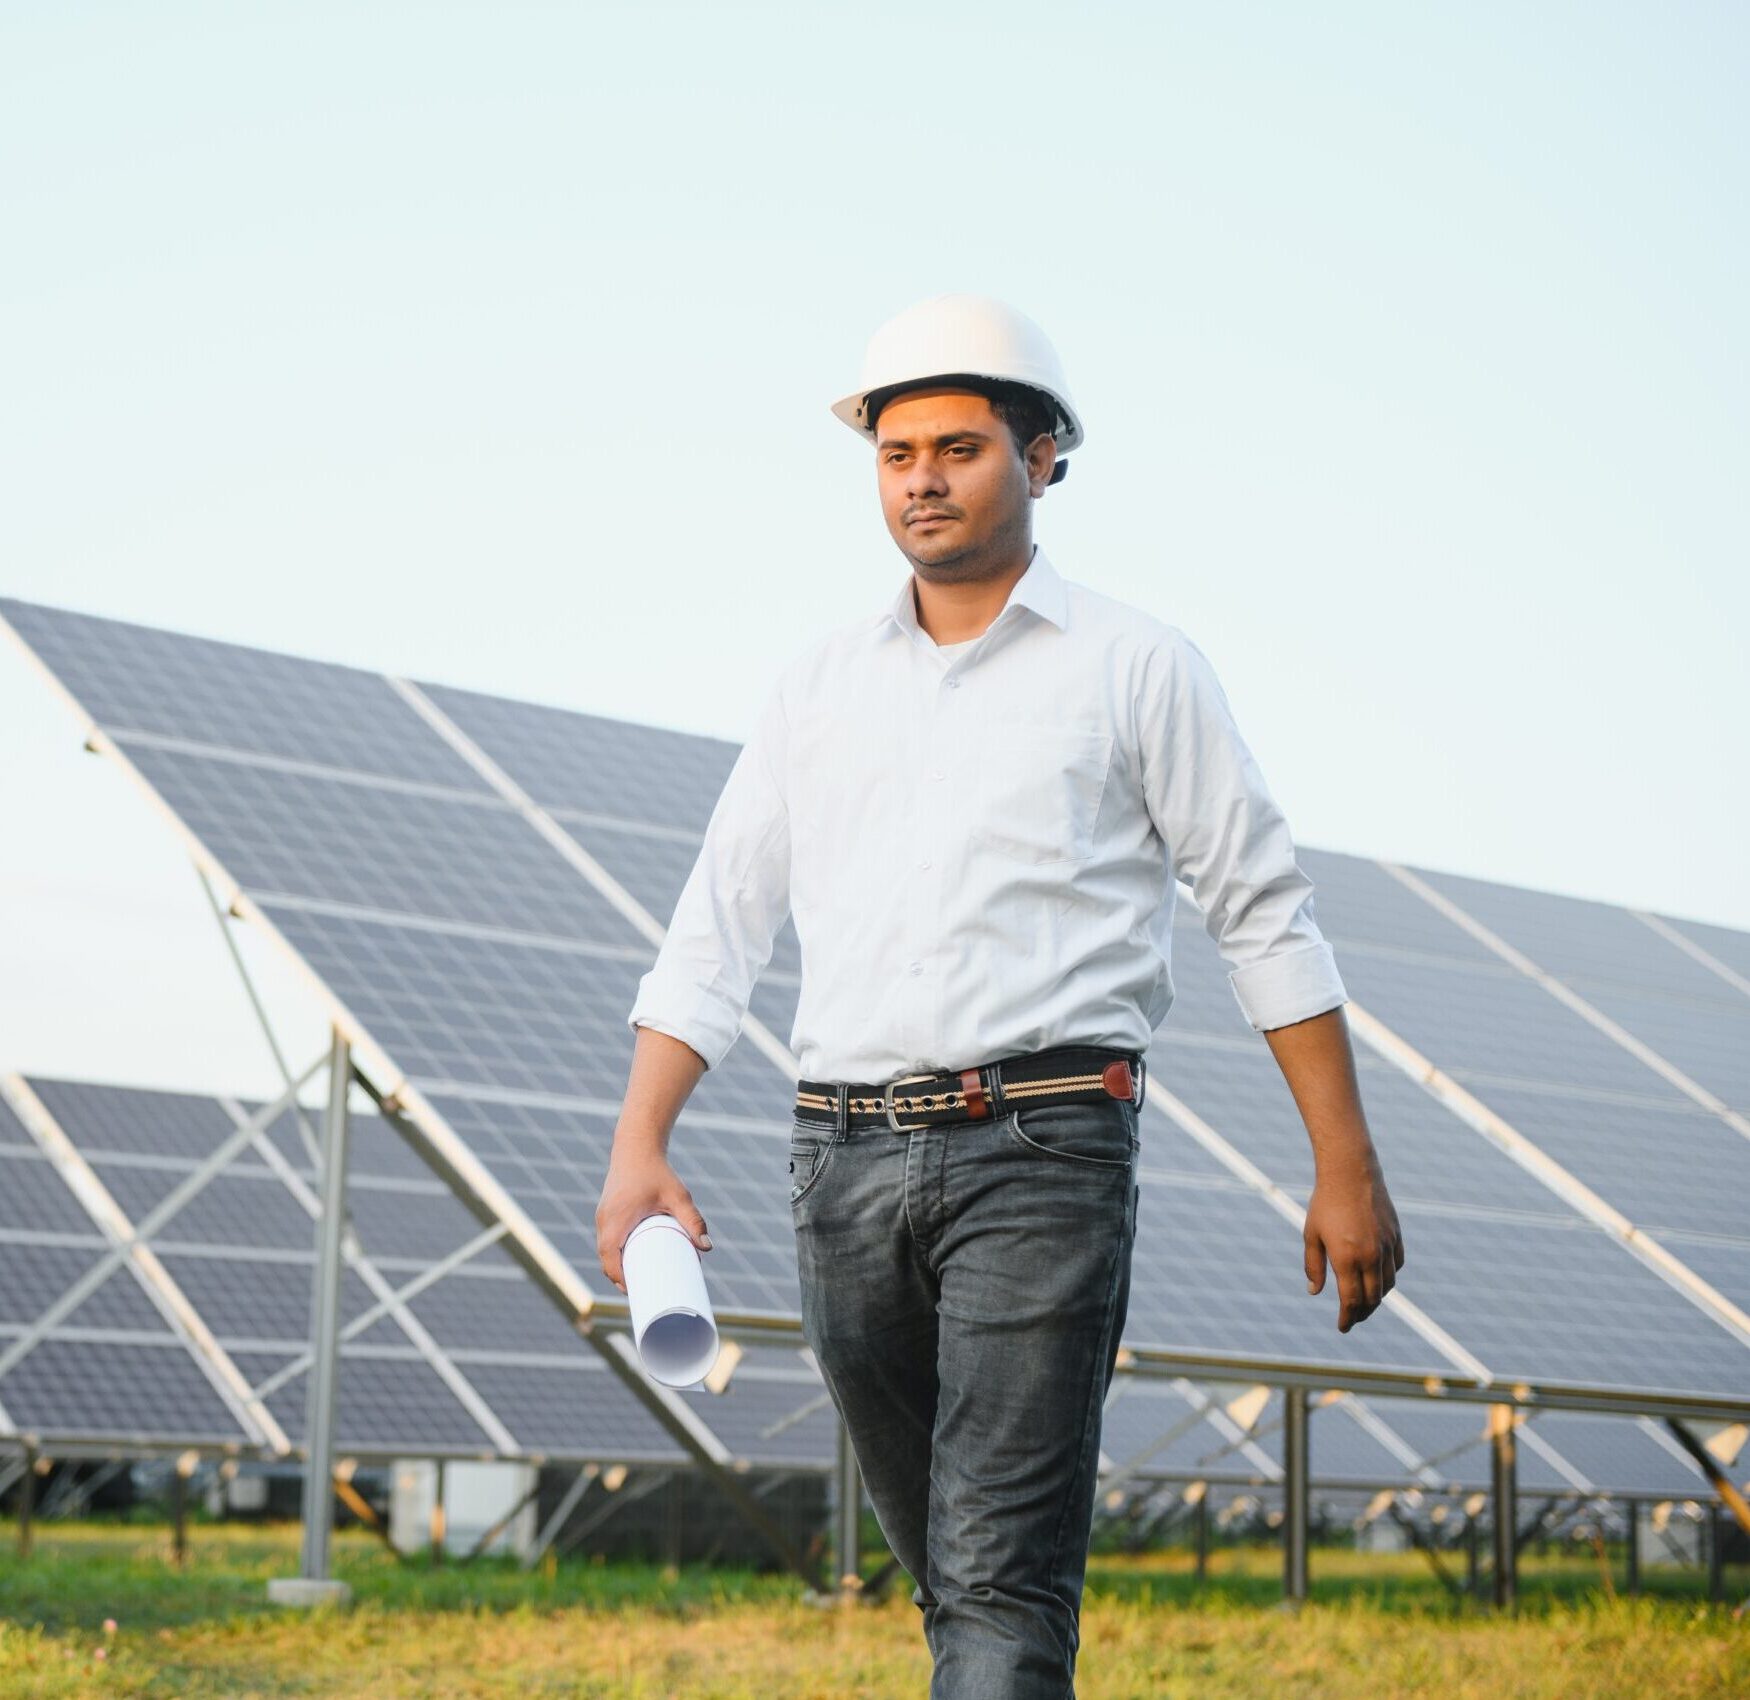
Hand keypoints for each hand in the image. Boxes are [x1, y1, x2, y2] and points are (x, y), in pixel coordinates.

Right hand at [594, 1150, 711, 1294]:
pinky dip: (614, 1253)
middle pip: (606, 1259)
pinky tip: (628, 1261)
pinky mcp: (606, 1212)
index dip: (620, 1279)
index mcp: (616, 1220)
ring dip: (617, 1265)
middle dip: (620, 1278)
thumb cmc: (657, 1171)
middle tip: (642, 1293)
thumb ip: (693, 1220)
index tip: (635, 1292)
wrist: (637, 1145)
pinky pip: (606, 1239)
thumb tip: (707, 1247)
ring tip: (638, 1281)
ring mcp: (603, 1216)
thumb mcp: (677, 1196)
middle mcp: (604, 1220)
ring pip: (605, 1249)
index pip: (610, 1259)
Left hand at [1303, 1156, 1404, 1332]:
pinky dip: (1389, 1279)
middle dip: (1361, 1313)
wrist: (1351, 1173)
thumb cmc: (1325, 1203)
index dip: (1348, 1318)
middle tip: (1353, 1319)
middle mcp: (1371, 1256)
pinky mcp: (1396, 1236)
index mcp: (1347, 1258)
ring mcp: (1387, 1246)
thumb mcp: (1311, 1235)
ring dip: (1377, 1299)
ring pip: (1387, 1285)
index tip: (1343, 1327)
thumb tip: (1314, 1292)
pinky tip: (1380, 1281)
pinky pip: (1397, 1266)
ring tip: (1365, 1304)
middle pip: (1372, 1298)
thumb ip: (1314, 1266)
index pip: (1351, 1301)